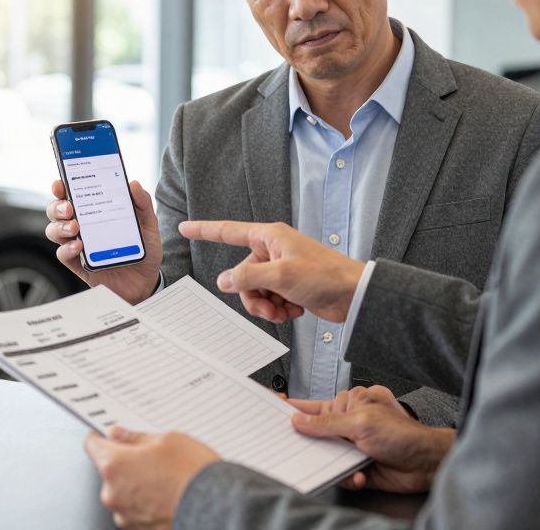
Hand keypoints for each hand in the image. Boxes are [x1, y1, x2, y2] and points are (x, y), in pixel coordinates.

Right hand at [46, 179, 162, 304]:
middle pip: (57, 212)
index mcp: (95, 212)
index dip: (62, 187)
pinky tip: (78, 246)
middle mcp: (83, 226)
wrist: (147, 281)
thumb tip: (133, 184)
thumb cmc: (144, 250)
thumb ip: (143, 204)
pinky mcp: (79, 264)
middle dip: (57, 206)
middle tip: (69, 207)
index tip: (61, 184)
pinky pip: (63, 255)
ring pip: (54, 231)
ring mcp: (79, 245)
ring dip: (59, 226)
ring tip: (74, 227)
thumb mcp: (148, 225)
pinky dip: (67, 249)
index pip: (72, 195)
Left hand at [84, 427, 219, 528]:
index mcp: (114, 465)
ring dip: (137, 484)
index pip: (92, 445)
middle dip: (126, 462)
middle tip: (153, 456)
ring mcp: (125, 516)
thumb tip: (119, 435)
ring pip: (123, 492)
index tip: (109, 435)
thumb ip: (135, 437)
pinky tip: (167, 494)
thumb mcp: (166, 440)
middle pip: (110, 471)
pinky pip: (136, 510)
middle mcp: (113, 494)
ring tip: (166, 478)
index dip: (102, 437)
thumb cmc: (193, 474)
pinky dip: (146, 502)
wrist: (217, 507)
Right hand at [178, 220, 365, 321]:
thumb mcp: (281, 276)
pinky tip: (294, 310)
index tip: (186, 228)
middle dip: (253, 295)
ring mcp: (280, 269)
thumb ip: (248, 278)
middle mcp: (273, 250)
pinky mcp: (289, 286)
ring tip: (284, 310)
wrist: (353, 295)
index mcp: (269, 237)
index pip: (229, 232)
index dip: (205, 230)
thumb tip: (224, 280)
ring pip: (255, 291)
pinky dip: (279, 308)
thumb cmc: (325, 276)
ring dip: (266, 305)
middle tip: (269, 306)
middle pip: (242, 275)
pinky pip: (269, 299)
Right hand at [290, 386, 452, 493]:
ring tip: (347, 463)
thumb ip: (327, 422)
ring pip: (325, 456)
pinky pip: (339, 474)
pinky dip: (349, 477)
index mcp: (349, 405)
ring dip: (333, 463)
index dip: (292, 407)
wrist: (426, 464)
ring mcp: (352, 446)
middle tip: (301, 447)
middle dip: (311, 443)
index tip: (272, 405)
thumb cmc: (404, 434)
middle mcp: (348, 425)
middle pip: (315, 433)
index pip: (313, 405)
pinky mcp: (356, 467)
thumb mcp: (361, 422)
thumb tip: (299, 421)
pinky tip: (361, 474)